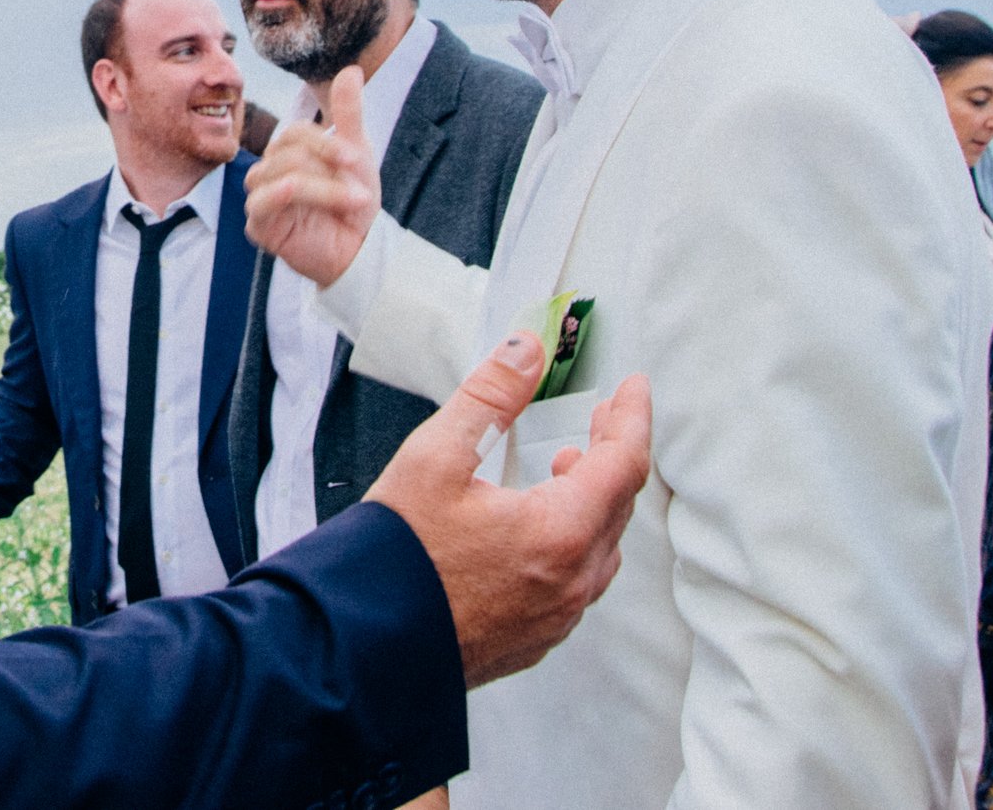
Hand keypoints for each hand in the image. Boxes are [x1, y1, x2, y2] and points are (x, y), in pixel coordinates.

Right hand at [244, 66, 380, 286]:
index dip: (324, 141)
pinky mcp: (258, 226)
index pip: (294, 132)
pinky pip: (261, 203)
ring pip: (281, 175)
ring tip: (353, 202)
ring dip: (323, 188)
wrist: (360, 248)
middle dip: (328, 169)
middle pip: (287, 152)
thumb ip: (349, 114)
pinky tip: (305, 197)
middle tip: (361, 190)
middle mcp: (270, 171)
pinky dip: (282, 195)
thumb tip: (351, 69)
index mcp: (289, 151)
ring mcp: (261, 198)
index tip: (355, 158)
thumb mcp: (357, 153)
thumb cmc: (354, 201)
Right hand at [366, 332, 651, 687]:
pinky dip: (574, 542)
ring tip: (568, 467)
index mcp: (558, 534)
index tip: (633, 390)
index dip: (633, 419)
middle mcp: (570, 584)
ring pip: (601, 549)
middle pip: (618, 506)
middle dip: (614, 454)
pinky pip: (576, 583)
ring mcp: (555, 618)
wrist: (359, 641)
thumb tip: (526, 350)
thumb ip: (490, 396)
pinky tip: (540, 527)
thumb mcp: (436, 456)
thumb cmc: (394, 557)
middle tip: (602, 419)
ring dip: (595, 500)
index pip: (624, 464)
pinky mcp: (534, 639)